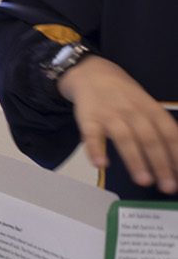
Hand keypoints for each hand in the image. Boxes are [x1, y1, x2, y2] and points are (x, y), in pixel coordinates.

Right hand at [58, 54, 177, 192]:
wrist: (92, 73)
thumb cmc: (124, 96)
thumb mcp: (147, 106)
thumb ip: (160, 131)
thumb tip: (175, 164)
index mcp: (151, 109)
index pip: (169, 133)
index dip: (177, 154)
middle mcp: (133, 111)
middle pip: (149, 139)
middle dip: (160, 164)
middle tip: (167, 186)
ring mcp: (110, 114)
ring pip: (124, 138)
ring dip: (135, 160)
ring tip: (143, 180)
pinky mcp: (89, 118)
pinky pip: (92, 135)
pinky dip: (96, 150)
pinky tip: (101, 164)